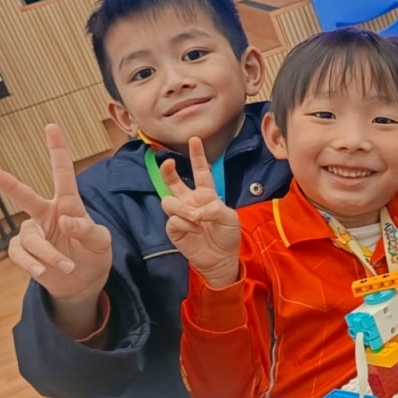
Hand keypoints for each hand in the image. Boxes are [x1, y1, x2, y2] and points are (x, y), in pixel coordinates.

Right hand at [0, 125, 111, 335]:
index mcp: (68, 204)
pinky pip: (22, 254)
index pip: (63, 174)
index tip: (51, 126)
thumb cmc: (94, 253)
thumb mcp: (101, 241)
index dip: (57, 150)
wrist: (83, 281)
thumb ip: (87, 230)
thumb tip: (66, 220)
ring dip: (50, 254)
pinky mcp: (24, 251)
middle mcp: (46, 213)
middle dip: (9, 185)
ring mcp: (33, 232)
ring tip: (67, 265)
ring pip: (31, 239)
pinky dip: (34, 263)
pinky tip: (43, 270)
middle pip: (26, 196)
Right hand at [159, 138, 241, 287]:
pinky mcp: (173, 228)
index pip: (201, 172)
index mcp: (207, 194)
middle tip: (167, 163)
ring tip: (195, 218)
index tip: (195, 139)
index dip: (197, 156)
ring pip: (169, 201)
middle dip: (168, 171)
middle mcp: (191, 201)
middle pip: (174, 182)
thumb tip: (196, 209)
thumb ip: (214, 208)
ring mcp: (180, 214)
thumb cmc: (228, 235)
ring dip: (182, 208)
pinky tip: (193, 230)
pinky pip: (172, 220)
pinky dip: (184, 224)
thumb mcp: (229, 218)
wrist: (221, 258)